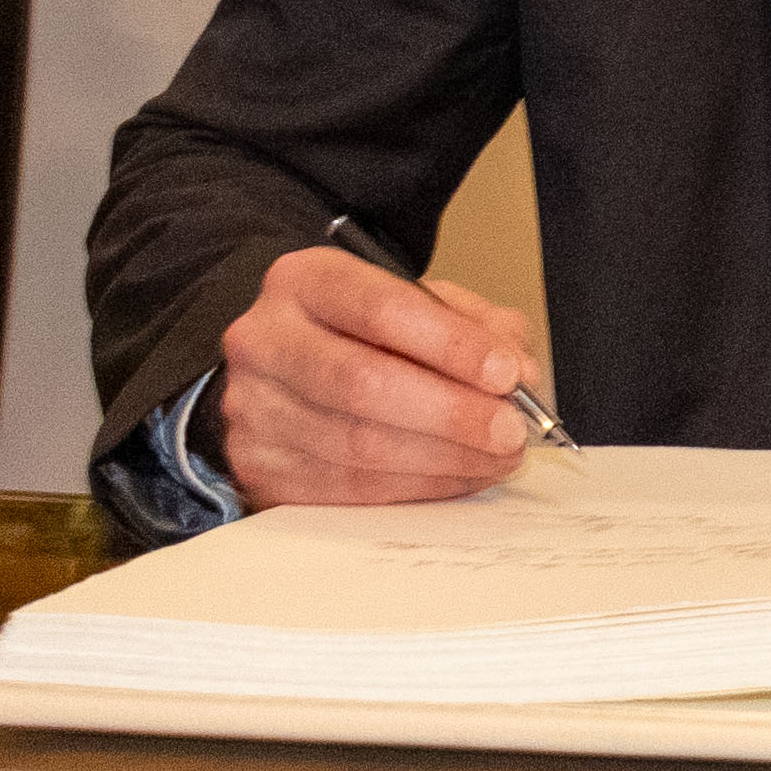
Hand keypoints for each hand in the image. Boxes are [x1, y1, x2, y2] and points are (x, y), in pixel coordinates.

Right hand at [211, 245, 546, 506]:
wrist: (286, 371)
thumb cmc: (362, 333)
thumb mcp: (420, 304)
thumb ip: (476, 326)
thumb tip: (516, 373)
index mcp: (305, 281)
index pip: (382, 309)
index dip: (452, 346)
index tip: (506, 374)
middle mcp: (265, 340)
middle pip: (363, 382)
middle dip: (451, 412)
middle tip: (509, 429)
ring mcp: (254, 408)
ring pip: (358, 444)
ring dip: (443, 458)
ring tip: (496, 456)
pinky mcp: (261, 466)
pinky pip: (348, 489)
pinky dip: (417, 487)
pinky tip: (458, 475)